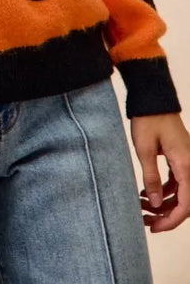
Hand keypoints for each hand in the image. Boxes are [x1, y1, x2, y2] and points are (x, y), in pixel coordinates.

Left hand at [130, 111, 189, 231]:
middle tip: (146, 222)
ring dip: (163, 204)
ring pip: (180, 194)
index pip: (185, 204)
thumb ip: (151, 178)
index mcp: (186, 165)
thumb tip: (155, 204)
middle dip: (166, 215)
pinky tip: (146, 194)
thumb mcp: (144, 149)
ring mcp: (187, 162)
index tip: (155, 228)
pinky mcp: (180, 159)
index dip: (171, 221)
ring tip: (142, 208)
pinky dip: (164, 191)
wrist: (153, 99)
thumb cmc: (148, 120)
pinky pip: (176, 183)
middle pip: (185, 202)